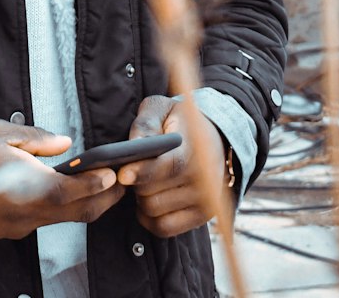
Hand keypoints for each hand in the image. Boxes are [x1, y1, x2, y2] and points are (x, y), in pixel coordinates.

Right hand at [0, 119, 123, 240]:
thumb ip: (32, 137)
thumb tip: (65, 143)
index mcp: (18, 184)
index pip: (62, 189)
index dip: (90, 183)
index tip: (111, 173)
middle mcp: (27, 210)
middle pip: (75, 210)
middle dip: (105, 196)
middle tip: (126, 179)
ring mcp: (26, 224)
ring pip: (69, 218)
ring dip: (93, 203)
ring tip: (112, 183)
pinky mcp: (24, 229)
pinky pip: (56, 219)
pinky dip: (74, 206)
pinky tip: (82, 192)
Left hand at [117, 96, 228, 237]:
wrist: (215, 139)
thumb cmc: (180, 122)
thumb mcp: (162, 109)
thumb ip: (146, 123)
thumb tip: (133, 144)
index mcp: (196, 149)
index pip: (170, 166)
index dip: (143, 171)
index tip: (123, 173)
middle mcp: (204, 181)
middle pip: (155, 195)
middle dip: (136, 184)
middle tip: (133, 170)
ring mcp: (205, 203)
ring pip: (155, 213)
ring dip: (141, 200)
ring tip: (144, 182)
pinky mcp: (201, 218)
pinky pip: (164, 228)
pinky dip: (149, 218)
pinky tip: (148, 199)